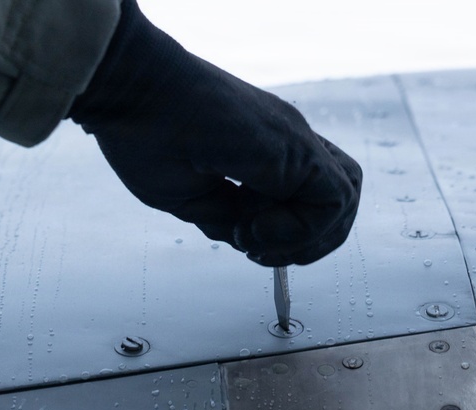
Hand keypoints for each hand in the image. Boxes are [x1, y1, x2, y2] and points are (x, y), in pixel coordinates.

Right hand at [69, 0, 361, 265]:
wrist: (131, 92)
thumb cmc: (143, 135)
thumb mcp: (191, 197)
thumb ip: (228, 218)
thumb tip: (249, 239)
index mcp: (264, 152)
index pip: (305, 198)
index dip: (288, 234)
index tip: (242, 240)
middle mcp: (287, 145)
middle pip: (336, 200)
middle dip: (309, 242)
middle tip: (259, 251)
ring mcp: (295, 143)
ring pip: (344, 201)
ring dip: (308, 239)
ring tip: (256, 239)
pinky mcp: (297, 148)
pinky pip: (333, 201)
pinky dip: (302, 230)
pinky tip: (255, 227)